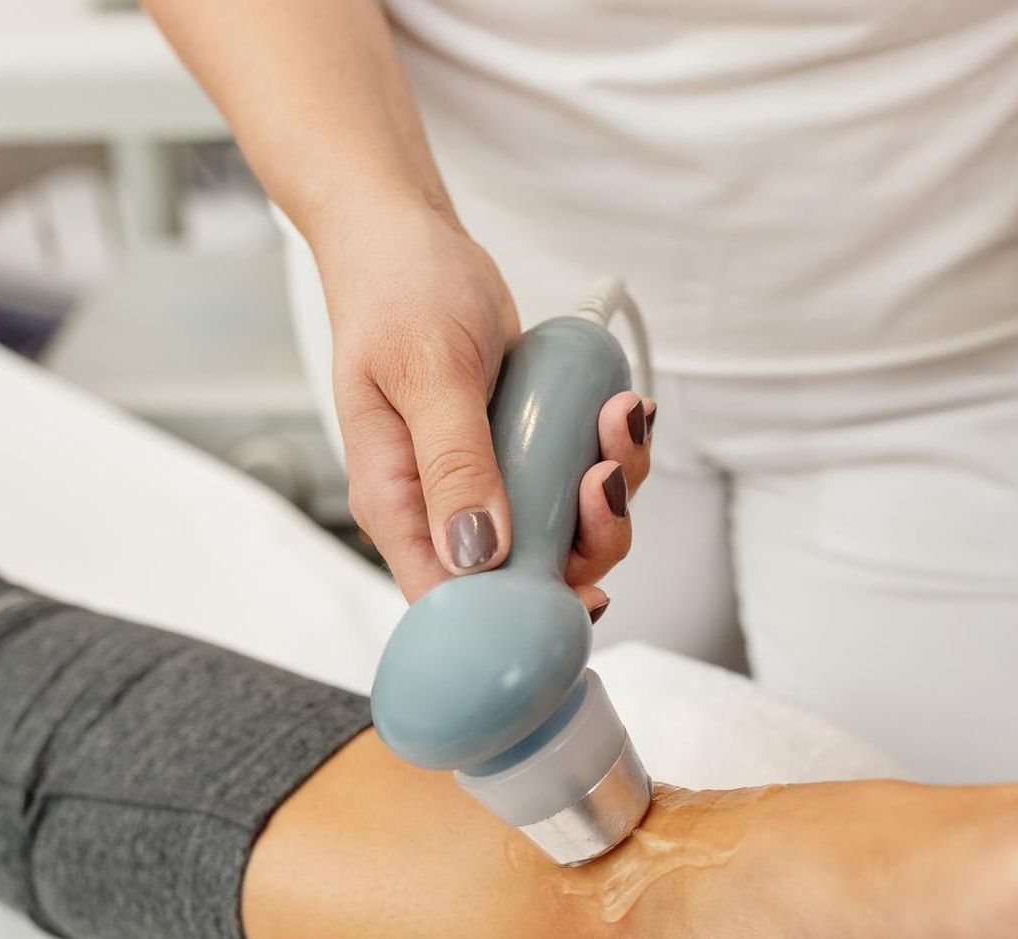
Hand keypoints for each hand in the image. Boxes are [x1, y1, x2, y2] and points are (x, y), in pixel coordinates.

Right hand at [311, 201, 653, 603]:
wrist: (411, 240)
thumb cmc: (398, 294)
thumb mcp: (427, 372)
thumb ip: (454, 463)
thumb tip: (480, 554)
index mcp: (399, 505)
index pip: (450, 603)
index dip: (517, 619)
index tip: (580, 596)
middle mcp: (444, 508)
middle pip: (526, 579)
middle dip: (586, 540)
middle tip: (603, 478)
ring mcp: (488, 482)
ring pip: (565, 531)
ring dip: (610, 488)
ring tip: (618, 418)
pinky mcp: (523, 454)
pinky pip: (578, 481)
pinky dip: (611, 453)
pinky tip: (619, 409)